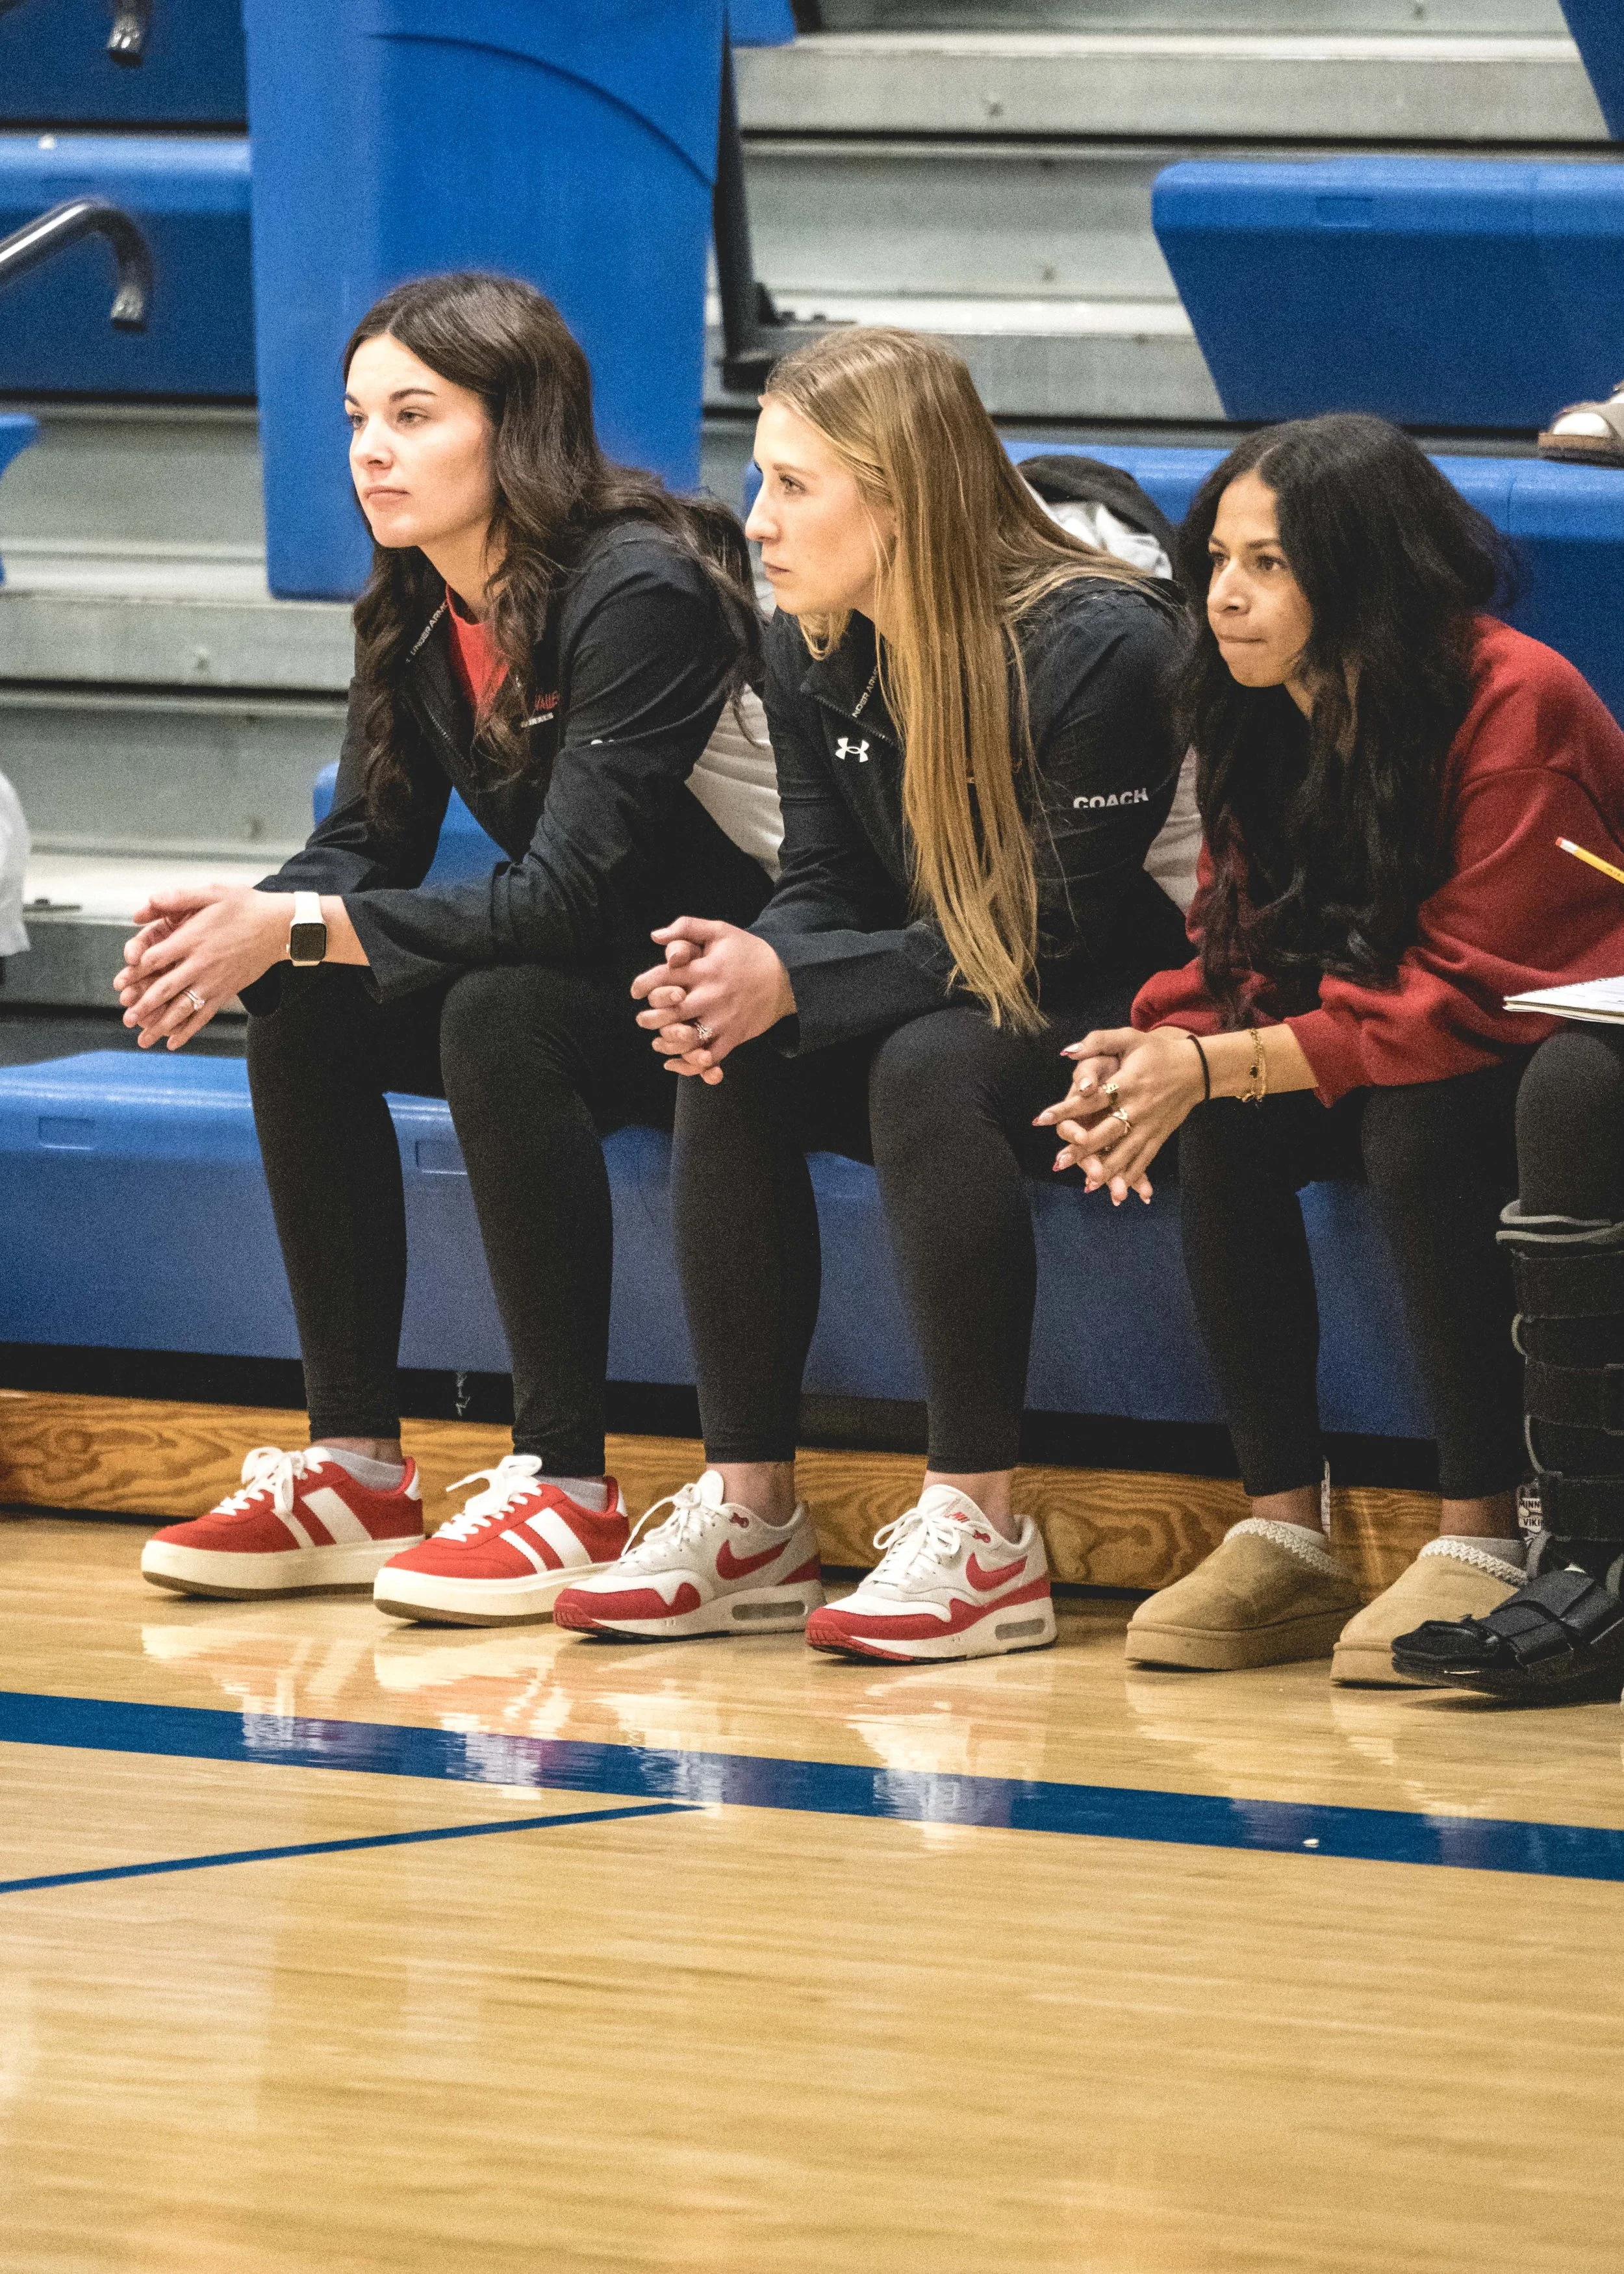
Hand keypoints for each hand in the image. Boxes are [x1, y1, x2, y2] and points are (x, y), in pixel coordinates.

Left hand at [115, 885, 289, 1049]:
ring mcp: (214, 981)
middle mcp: (201, 964)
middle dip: (143, 1006)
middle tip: (126, 1019)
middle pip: (165, 989)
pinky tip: (173, 1043)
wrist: (278, 926)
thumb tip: (143, 907)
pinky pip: (204, 1015)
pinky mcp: (226, 991)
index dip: (134, 972)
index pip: (155, 959)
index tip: (120, 984)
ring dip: (160, 1025)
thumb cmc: (244, 906)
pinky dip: (188, 1031)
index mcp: (193, 939)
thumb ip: (176, 898)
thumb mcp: (211, 892)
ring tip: (143, 1040)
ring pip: (182, 1008)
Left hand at [630, 917, 795, 1082]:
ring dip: (666, 1042)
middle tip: (643, 1019)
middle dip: (650, 1017)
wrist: (786, 976)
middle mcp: (711, 995)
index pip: (663, 977)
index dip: (643, 985)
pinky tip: (677, 1060)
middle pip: (670, 1012)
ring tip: (657, 1041)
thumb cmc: (748, 952)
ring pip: (687, 1038)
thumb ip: (686, 927)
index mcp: (704, 968)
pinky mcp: (734, 1036)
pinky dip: (691, 1063)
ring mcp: (723, 1019)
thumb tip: (655, 936)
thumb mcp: (719, 930)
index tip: (636, 991)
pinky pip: (709, 1057)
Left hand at [1033, 1025, 1205, 1203]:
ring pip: (1126, 1151)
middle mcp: (1138, 1107)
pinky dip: (1131, 1175)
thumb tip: (1067, 1052)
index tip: (1042, 1118)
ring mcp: (1150, 1124)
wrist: (1198, 1068)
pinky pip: (1144, 1158)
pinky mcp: (1159, 1135)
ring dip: (1106, 1169)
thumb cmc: (1158, 1051)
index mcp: (1127, 1082)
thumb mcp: (1129, 1038)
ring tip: (1086, 1184)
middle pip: (1107, 1132)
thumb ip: (1098, 1041)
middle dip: (1083, 1149)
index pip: (1092, 1099)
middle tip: (1059, 1162)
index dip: (1067, 1109)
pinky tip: (1117, 1190)